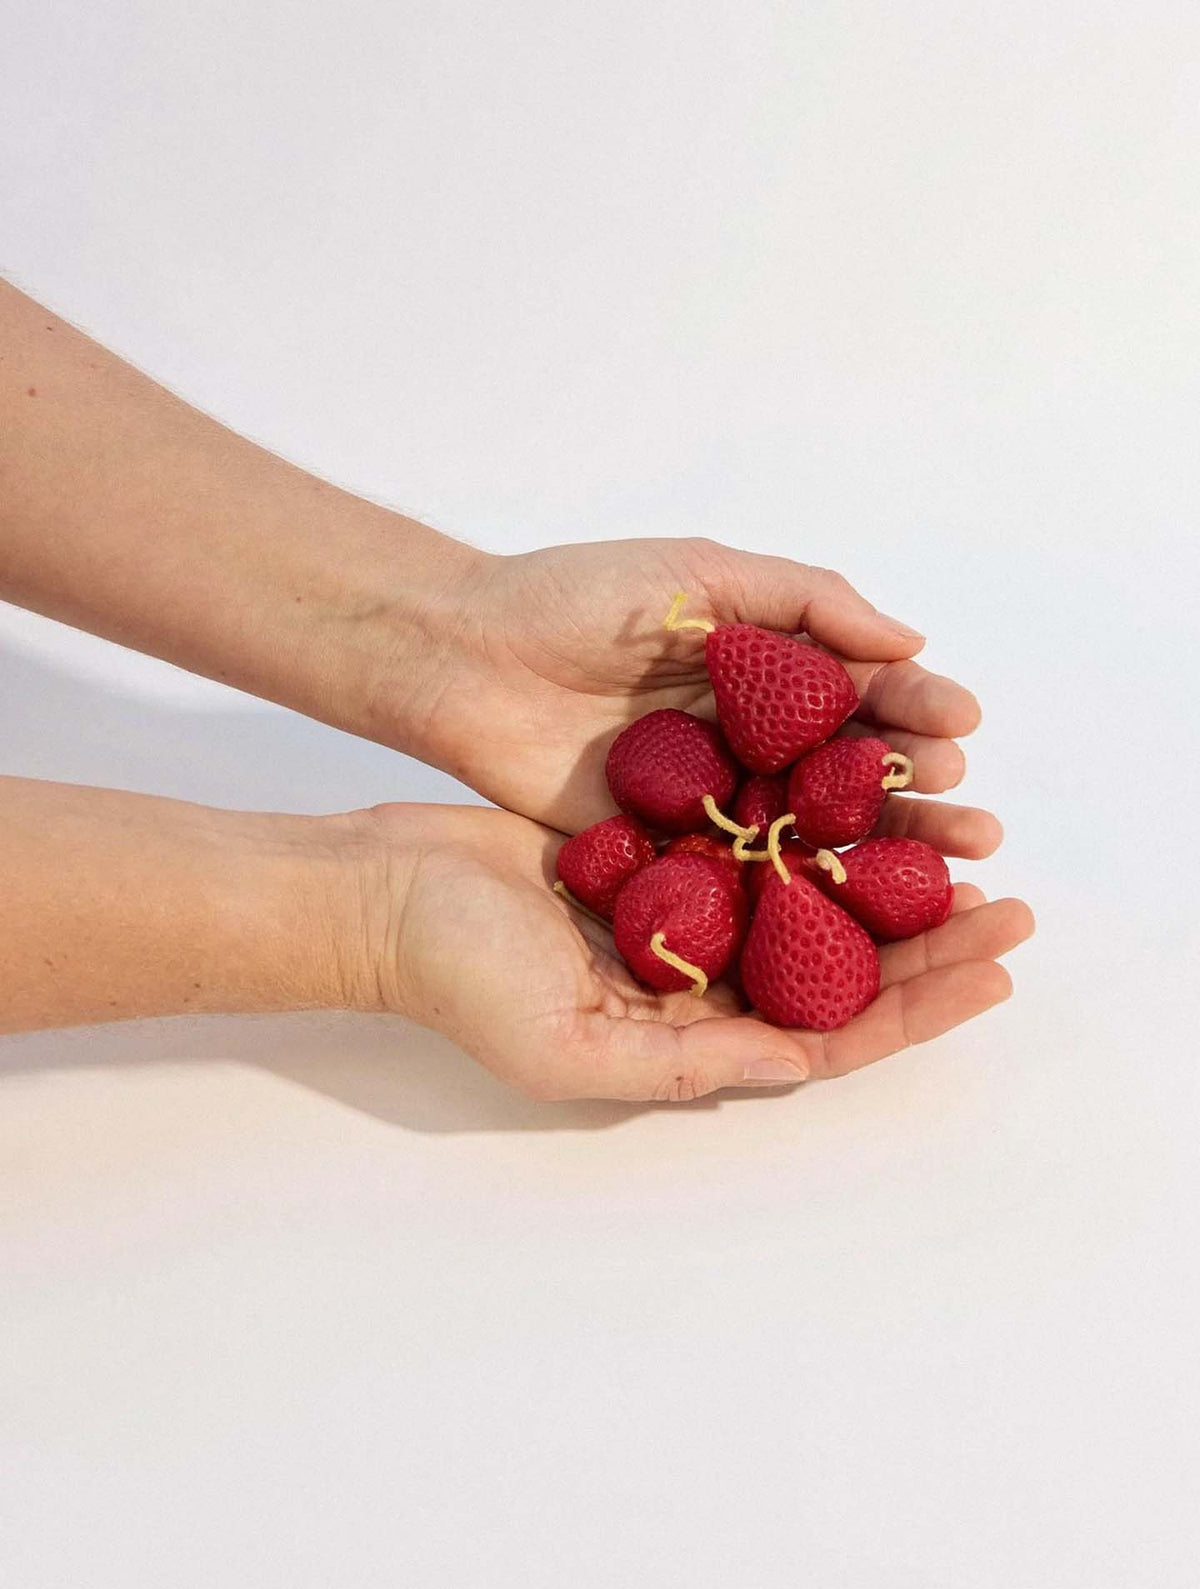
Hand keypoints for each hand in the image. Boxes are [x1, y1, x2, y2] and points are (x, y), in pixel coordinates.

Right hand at [356, 804, 1031, 1101]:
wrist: (386, 890)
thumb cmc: (458, 976)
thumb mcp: (564, 1043)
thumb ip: (685, 1061)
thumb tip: (801, 1065)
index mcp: (693, 1037)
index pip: (833, 1033)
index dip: (920, 1004)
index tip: (993, 967)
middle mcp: (703, 979)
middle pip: (845, 965)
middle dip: (933, 937)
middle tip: (1011, 898)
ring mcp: (686, 911)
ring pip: (815, 896)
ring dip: (888, 871)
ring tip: (958, 834)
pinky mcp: (663, 846)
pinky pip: (760, 833)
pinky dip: (816, 817)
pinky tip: (866, 784)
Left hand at [406, 538, 1002, 862]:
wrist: (464, 658)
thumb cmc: (572, 599)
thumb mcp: (696, 573)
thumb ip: (801, 600)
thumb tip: (908, 637)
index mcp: (765, 664)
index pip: (862, 690)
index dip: (915, 707)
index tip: (959, 726)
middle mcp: (750, 733)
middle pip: (853, 770)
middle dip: (919, 794)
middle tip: (973, 823)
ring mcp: (712, 794)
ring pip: (814, 828)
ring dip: (885, 852)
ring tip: (949, 870)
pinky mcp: (667, 845)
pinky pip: (745, 871)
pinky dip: (800, 888)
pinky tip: (852, 907)